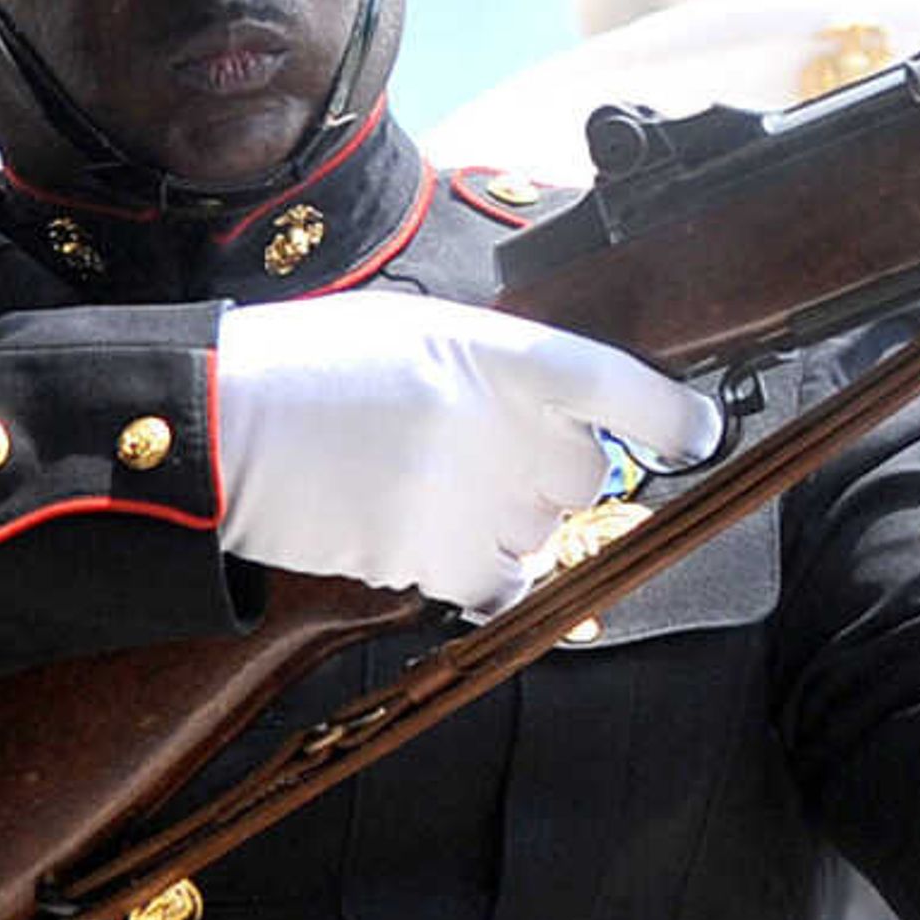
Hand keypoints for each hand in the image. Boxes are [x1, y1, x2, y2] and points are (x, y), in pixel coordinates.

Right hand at [212, 292, 721, 614]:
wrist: (216, 422)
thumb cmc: (308, 371)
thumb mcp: (416, 334)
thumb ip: (496, 366)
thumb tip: (566, 413)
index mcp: (496, 349)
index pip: (618, 382)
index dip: (672, 415)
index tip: (703, 436)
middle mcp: (497, 419)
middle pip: (583, 475)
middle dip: (547, 477)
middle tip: (475, 460)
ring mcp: (468, 491)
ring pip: (540, 533)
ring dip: (502, 525)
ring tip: (419, 489)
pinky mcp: (431, 554)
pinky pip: (499, 585)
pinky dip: (479, 577)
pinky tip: (427, 544)